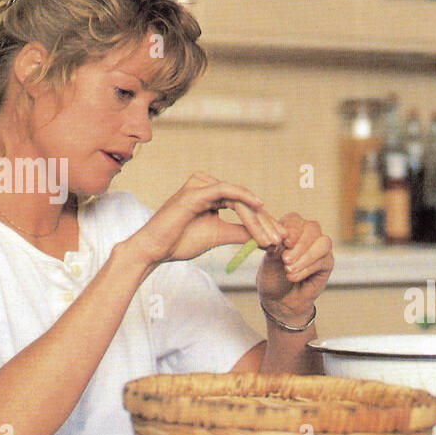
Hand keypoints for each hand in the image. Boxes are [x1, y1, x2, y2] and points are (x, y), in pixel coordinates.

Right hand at [127, 173, 286, 265]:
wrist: (154, 250)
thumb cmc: (181, 241)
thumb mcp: (219, 235)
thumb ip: (241, 232)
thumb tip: (267, 236)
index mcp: (211, 194)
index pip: (244, 206)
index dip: (264, 222)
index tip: (280, 239)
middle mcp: (206, 185)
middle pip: (245, 201)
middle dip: (265, 222)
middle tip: (281, 239)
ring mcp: (200, 186)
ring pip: (239, 199)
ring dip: (258, 219)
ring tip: (271, 237)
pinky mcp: (195, 191)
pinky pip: (226, 191)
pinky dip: (245, 199)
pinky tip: (260, 206)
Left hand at [256, 212, 333, 322]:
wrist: (279, 301)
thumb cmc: (272, 278)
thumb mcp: (268, 261)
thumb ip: (274, 248)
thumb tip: (279, 239)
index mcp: (291, 230)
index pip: (295, 219)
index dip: (292, 229)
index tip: (285, 242)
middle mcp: (308, 235)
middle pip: (312, 228)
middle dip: (299, 245)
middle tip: (285, 260)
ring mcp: (320, 249)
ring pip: (323, 243)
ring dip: (305, 256)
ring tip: (289, 269)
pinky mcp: (327, 263)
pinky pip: (323, 261)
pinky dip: (307, 269)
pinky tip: (294, 277)